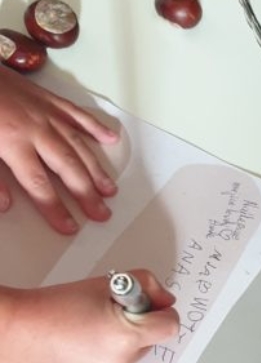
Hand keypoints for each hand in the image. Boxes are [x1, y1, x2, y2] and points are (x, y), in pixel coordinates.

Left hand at [0, 66, 119, 234]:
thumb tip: (5, 205)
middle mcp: (37, 130)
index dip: (55, 209)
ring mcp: (46, 113)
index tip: (70, 228)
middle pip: (67, 168)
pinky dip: (95, 126)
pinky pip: (77, 114)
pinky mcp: (47, 98)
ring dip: (96, 168)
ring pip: (78, 145)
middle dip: (86, 193)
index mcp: (13, 143)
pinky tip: (111, 138)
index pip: (39, 185)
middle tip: (102, 214)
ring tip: (110, 189)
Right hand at [0, 270, 179, 362]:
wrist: (14, 331)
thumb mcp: (108, 283)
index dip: (162, 312)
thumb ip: (148, 286)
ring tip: (86, 333)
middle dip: (136, 327)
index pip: (170, 326)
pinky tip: (78, 350)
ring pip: (128, 359)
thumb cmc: (56, 306)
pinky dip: (101, 362)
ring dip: (118, 346)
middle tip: (107, 316)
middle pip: (148, 342)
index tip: (152, 307)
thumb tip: (166, 301)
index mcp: (128, 335)